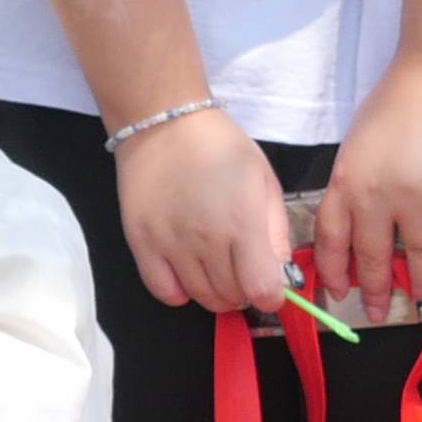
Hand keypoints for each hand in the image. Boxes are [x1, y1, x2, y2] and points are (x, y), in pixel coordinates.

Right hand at [112, 103, 298, 314]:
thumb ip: (277, 231)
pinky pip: (164, 292)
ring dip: (215, 292)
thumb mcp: (264, 180)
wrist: (164, 124)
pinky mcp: (141, 244)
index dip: (271, 295)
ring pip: (200, 298)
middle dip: (244, 291)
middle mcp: (207, 240)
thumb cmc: (221, 147)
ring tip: (216, 268)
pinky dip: (180, 292)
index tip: (269, 285)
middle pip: (231, 297)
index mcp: (243, 223)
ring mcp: (170, 244)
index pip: (262, 290)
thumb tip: (280, 275)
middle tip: (241, 269)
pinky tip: (187, 272)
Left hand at [316, 59, 421, 311]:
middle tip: (377, 313)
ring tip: (421, 300)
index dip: (334, 271)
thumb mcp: (358, 144)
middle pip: (374, 258)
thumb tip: (361, 223)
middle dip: (375, 291)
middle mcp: (377, 199)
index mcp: (347, 182)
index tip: (338, 290)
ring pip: (418, 258)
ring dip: (419, 284)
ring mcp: (418, 202)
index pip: (333, 240)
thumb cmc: (396, 100)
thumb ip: (356, 184)